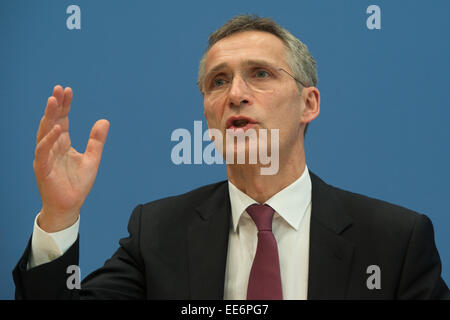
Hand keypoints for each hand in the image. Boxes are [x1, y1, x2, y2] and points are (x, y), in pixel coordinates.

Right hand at [33, 85, 109, 231]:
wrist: (69, 206)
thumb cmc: (77, 184)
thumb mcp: (92, 159)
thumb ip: (97, 141)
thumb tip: (104, 121)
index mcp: (62, 144)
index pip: (62, 119)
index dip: (64, 105)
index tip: (68, 91)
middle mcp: (51, 147)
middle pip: (52, 121)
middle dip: (55, 105)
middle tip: (59, 89)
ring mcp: (45, 157)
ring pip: (44, 132)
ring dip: (49, 116)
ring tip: (53, 100)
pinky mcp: (42, 168)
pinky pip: (43, 151)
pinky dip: (49, 140)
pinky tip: (57, 129)